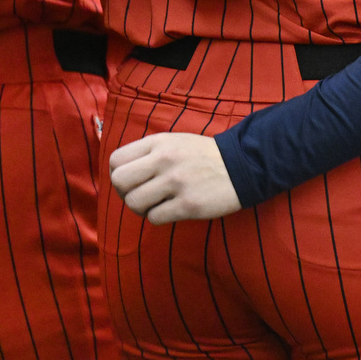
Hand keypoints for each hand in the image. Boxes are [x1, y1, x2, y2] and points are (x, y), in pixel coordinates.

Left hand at [108, 133, 241, 222]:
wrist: (244, 165)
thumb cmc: (205, 156)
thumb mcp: (175, 142)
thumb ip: (148, 152)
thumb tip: (122, 175)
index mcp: (159, 142)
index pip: (116, 160)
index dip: (120, 174)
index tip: (134, 180)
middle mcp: (165, 160)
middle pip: (119, 182)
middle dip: (126, 193)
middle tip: (142, 195)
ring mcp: (177, 182)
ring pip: (134, 203)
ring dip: (142, 208)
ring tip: (158, 204)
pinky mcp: (188, 204)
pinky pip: (154, 218)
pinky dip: (160, 217)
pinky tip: (173, 210)